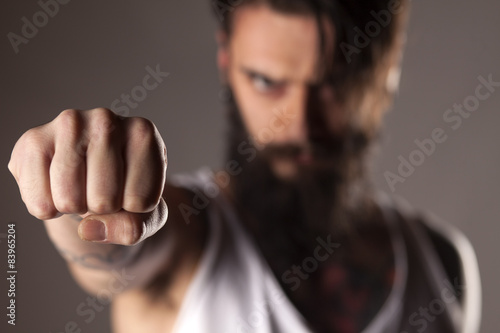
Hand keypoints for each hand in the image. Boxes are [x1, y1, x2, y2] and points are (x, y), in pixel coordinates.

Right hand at [8, 108, 167, 245]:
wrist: (92, 178)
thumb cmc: (126, 191)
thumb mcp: (146, 215)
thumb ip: (134, 228)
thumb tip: (87, 229)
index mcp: (144, 134)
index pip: (141, 201)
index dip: (135, 210)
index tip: (131, 190)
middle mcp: (107, 120)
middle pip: (104, 200)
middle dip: (103, 209)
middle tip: (102, 189)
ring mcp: (68, 125)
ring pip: (69, 200)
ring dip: (75, 208)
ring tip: (82, 186)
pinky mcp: (33, 140)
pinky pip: (39, 203)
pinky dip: (48, 209)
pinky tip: (57, 186)